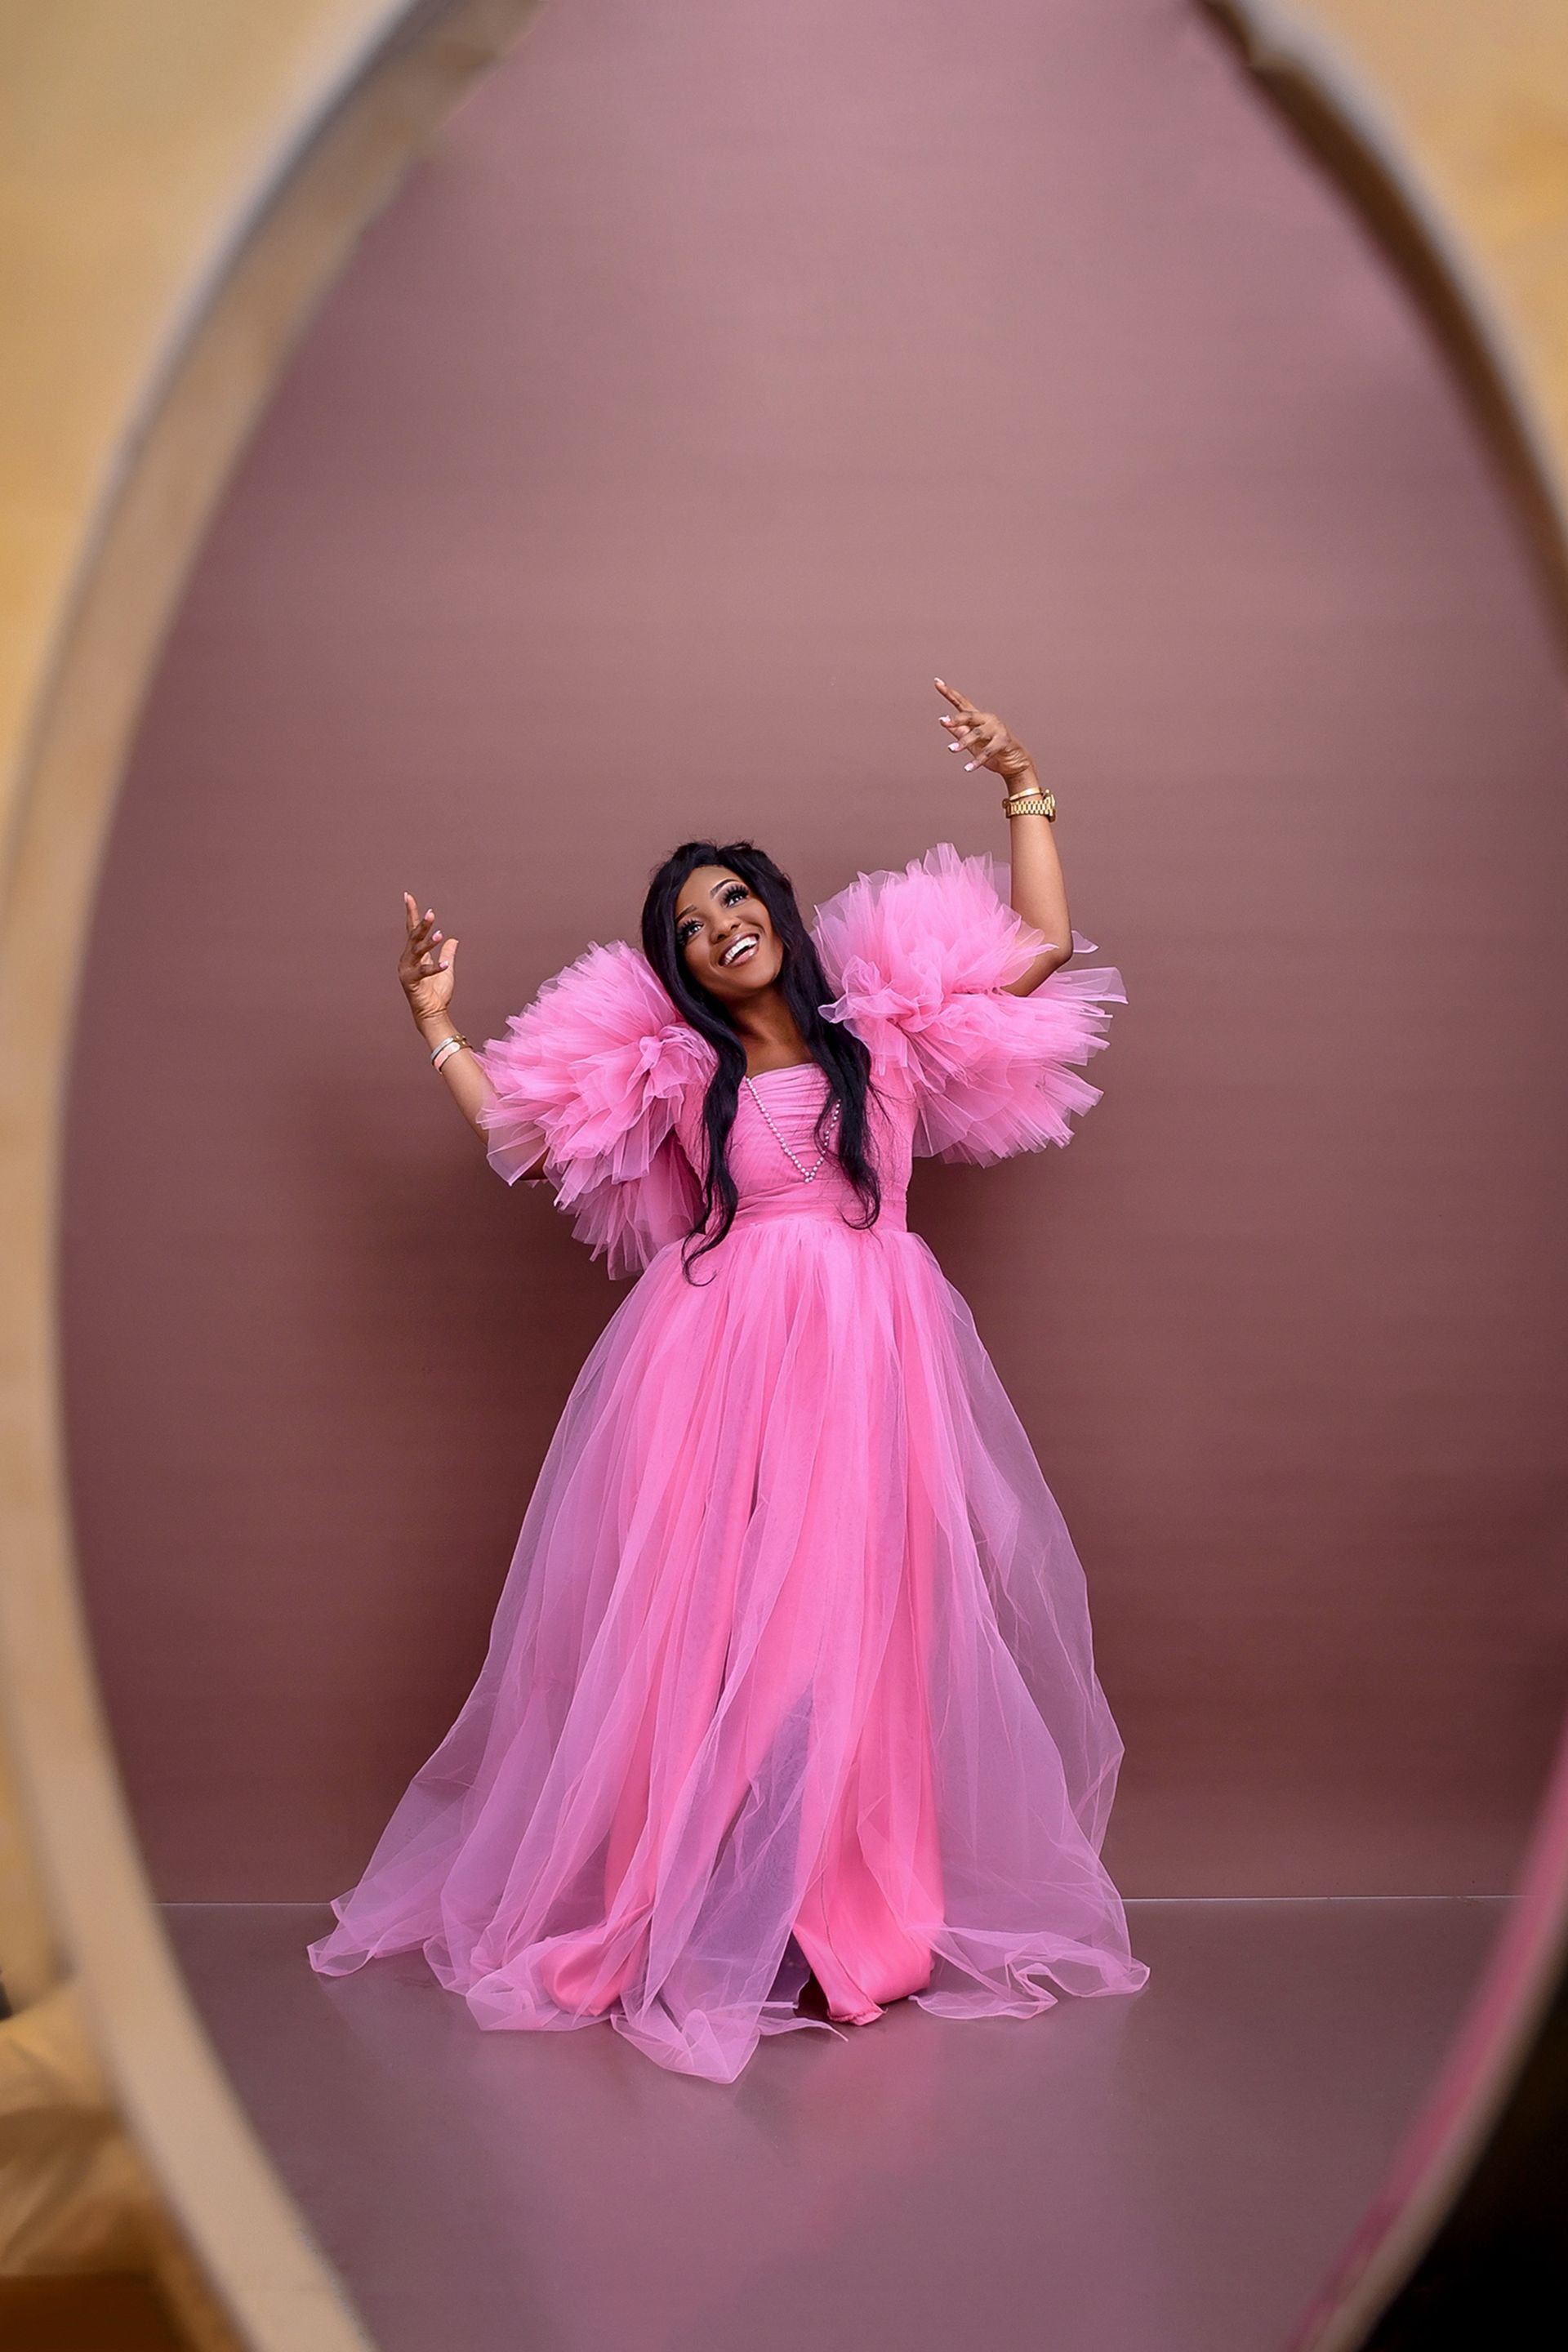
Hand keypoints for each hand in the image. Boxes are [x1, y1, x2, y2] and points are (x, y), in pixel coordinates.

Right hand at [400, 892, 459, 1024]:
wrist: (432, 1014)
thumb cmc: (437, 993)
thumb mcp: (446, 968)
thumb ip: (448, 953)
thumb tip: (453, 939)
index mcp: (415, 955)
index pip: (412, 930)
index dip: (411, 913)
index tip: (408, 896)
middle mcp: (408, 960)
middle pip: (414, 937)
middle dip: (422, 925)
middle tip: (431, 913)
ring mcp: (407, 971)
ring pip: (417, 951)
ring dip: (428, 943)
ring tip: (439, 934)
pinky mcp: (411, 982)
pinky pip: (423, 972)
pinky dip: (435, 968)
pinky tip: (445, 964)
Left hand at [934, 678, 1035, 784]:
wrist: (1014, 763)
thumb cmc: (993, 752)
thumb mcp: (972, 743)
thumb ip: (960, 732)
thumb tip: (944, 721)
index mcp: (979, 718)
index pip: (961, 702)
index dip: (949, 693)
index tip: (937, 682)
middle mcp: (988, 720)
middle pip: (969, 716)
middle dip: (956, 719)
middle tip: (944, 722)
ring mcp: (997, 729)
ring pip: (977, 734)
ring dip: (963, 742)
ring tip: (951, 750)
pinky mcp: (1003, 742)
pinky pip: (988, 751)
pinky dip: (977, 760)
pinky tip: (967, 768)